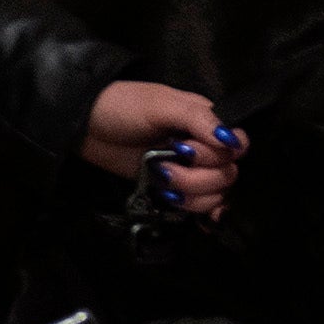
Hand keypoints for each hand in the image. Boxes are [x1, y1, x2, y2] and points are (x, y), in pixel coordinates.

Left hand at [83, 79, 239, 219]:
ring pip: (217, 193)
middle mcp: (202, 146)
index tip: (188, 152)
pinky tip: (199, 219)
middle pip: (228, 174)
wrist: (84, 126)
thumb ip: (198, 119)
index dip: (220, 155)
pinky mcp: (173, 188)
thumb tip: (232, 142)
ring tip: (162, 180)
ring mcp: (188, 169)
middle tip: (165, 167)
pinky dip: (203, 213)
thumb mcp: (160, 104)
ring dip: (193, 194)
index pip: (238, 145)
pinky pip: (202, 207)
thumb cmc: (122, 107)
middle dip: (198, 177)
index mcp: (204, 120)